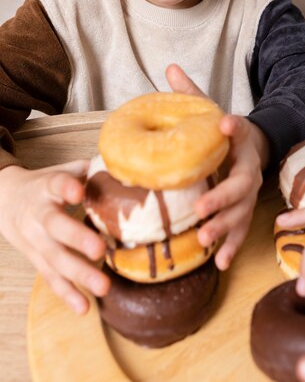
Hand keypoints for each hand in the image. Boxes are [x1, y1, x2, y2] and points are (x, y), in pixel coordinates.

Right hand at [0, 160, 109, 314]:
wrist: (5, 201)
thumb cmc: (45, 185)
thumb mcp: (62, 170)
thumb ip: (90, 169)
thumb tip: (124, 166)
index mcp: (47, 187)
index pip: (56, 184)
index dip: (67, 187)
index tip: (79, 191)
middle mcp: (39, 214)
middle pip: (56, 227)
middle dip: (78, 239)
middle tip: (100, 249)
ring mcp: (36, 240)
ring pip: (55, 259)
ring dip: (79, 275)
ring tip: (103, 287)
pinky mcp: (37, 260)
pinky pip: (52, 279)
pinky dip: (68, 294)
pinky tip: (84, 307)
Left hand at [166, 64, 268, 269]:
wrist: (254, 150)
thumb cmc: (224, 134)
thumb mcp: (211, 111)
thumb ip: (192, 93)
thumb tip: (169, 67)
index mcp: (240, 143)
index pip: (239, 130)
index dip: (233, 127)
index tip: (224, 122)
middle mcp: (248, 170)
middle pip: (240, 185)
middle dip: (222, 198)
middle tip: (201, 208)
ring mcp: (248, 195)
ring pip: (241, 213)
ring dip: (225, 228)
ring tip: (207, 239)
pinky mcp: (244, 212)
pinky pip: (241, 231)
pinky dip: (232, 247)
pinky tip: (220, 262)